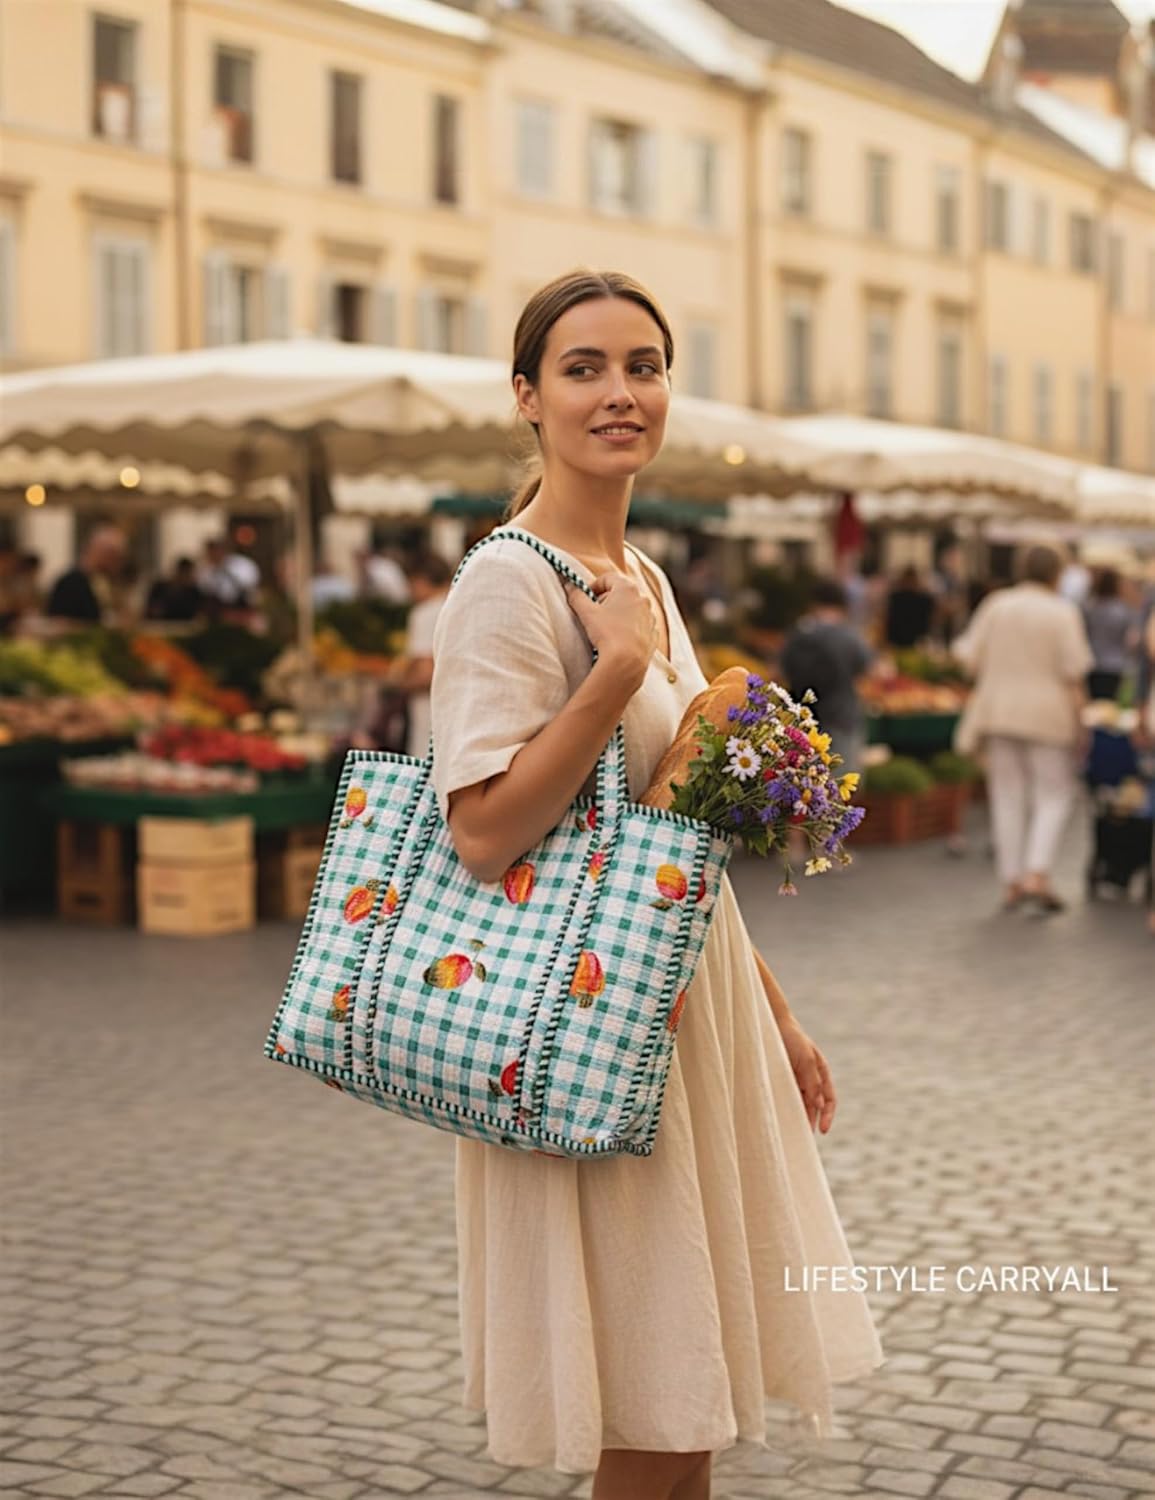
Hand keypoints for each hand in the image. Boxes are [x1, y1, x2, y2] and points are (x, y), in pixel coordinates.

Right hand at [565, 571, 657, 684]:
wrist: (627, 662)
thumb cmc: (607, 633)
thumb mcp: (586, 612)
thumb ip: (576, 595)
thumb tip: (570, 586)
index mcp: (628, 588)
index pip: (607, 578)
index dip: (593, 586)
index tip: (585, 599)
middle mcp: (643, 599)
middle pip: (620, 592)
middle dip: (605, 600)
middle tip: (593, 614)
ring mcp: (650, 617)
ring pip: (631, 609)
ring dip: (618, 614)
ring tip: (606, 629)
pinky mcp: (653, 634)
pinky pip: (639, 625)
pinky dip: (629, 628)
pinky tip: (618, 639)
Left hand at [778, 1019, 836, 1133]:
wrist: (771, 1024)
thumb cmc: (792, 1038)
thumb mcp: (806, 1059)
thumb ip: (813, 1081)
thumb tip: (818, 1104)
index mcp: (822, 1073)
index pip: (829, 1100)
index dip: (827, 1116)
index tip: (822, 1131)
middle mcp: (811, 1078)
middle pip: (814, 1106)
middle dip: (811, 1122)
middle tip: (803, 1139)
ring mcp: (796, 1080)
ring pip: (800, 1104)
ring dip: (797, 1117)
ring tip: (791, 1134)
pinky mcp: (782, 1079)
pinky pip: (786, 1097)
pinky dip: (786, 1108)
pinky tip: (780, 1118)